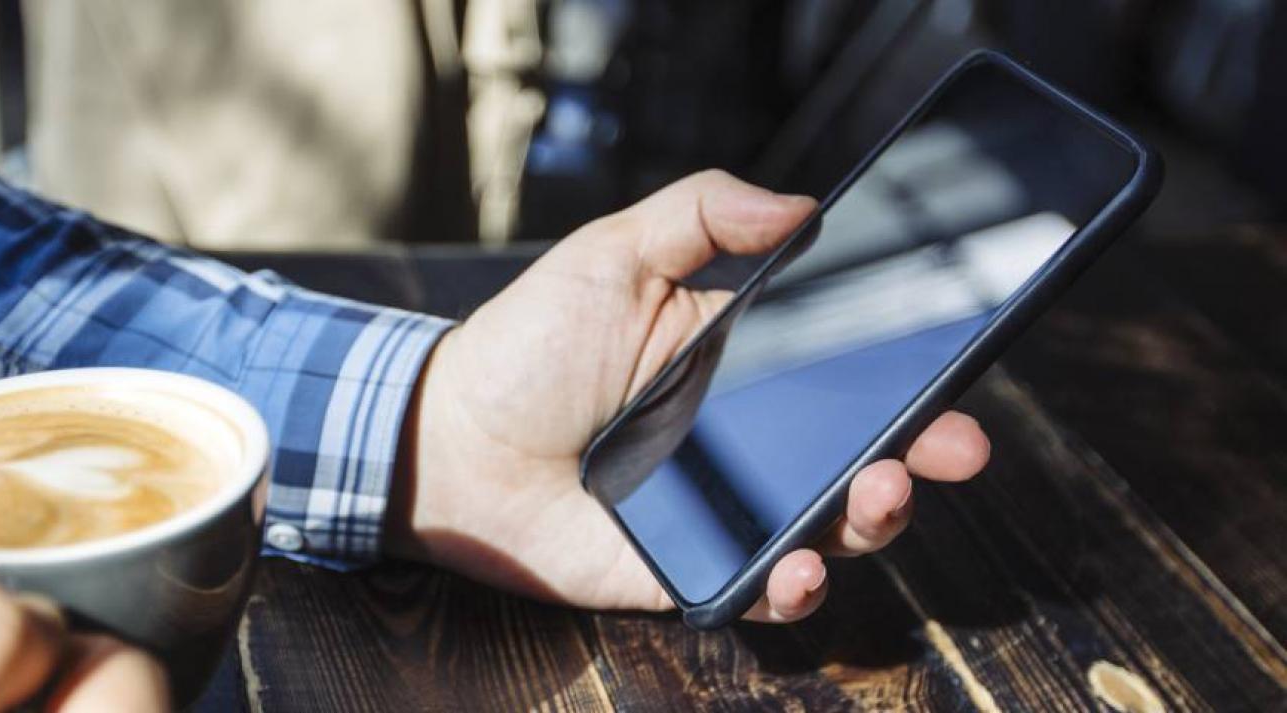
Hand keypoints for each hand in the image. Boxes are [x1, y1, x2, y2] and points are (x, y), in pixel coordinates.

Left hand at [389, 170, 990, 622]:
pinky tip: (801, 567)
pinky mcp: (691, 566)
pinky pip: (761, 589)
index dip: (916, 375)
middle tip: (948, 446)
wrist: (449, 441)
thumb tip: (804, 203)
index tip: (962, 371)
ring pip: (833, 527)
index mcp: (746, 361)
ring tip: (877, 494)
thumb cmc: (528, 344)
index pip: (853, 369)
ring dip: (874, 520)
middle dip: (925, 453)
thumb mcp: (612, 253)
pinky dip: (794, 587)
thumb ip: (703, 214)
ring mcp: (726, 506)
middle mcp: (751, 438)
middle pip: (866, 452)